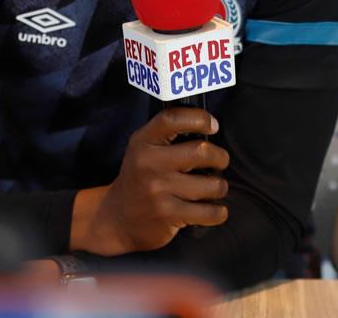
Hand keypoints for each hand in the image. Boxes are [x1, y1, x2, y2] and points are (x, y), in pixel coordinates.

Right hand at [70, 108, 229, 255]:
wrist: (117, 219)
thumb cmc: (140, 179)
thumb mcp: (143, 150)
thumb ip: (167, 136)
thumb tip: (209, 126)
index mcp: (143, 141)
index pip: (173, 119)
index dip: (199, 118)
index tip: (212, 126)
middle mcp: (149, 163)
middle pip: (202, 151)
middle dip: (220, 158)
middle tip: (218, 163)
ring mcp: (158, 190)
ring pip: (212, 184)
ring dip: (220, 187)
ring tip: (212, 189)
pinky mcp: (167, 214)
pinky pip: (210, 211)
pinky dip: (218, 212)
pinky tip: (212, 209)